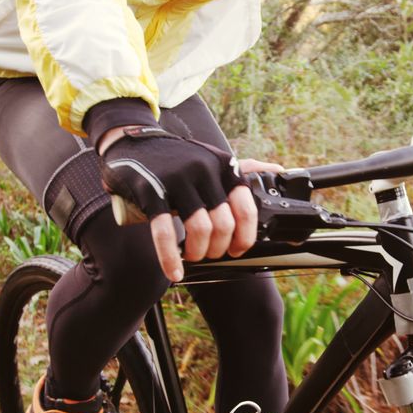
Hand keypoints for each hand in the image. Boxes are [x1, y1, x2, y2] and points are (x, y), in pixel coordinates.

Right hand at [98, 127, 274, 281]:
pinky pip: (165, 231)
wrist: (132, 142)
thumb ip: (244, 167)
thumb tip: (280, 170)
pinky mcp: (151, 191)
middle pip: (223, 224)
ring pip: (200, 228)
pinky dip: (170, 257)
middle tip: (210, 254)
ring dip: (199, 252)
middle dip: (219, 248)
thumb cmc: (177, 158)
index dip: (245, 236)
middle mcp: (204, 170)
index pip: (246, 208)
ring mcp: (178, 180)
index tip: (238, 249)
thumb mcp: (213, 158)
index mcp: (223, 166)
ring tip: (193, 256)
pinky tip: (174, 271)